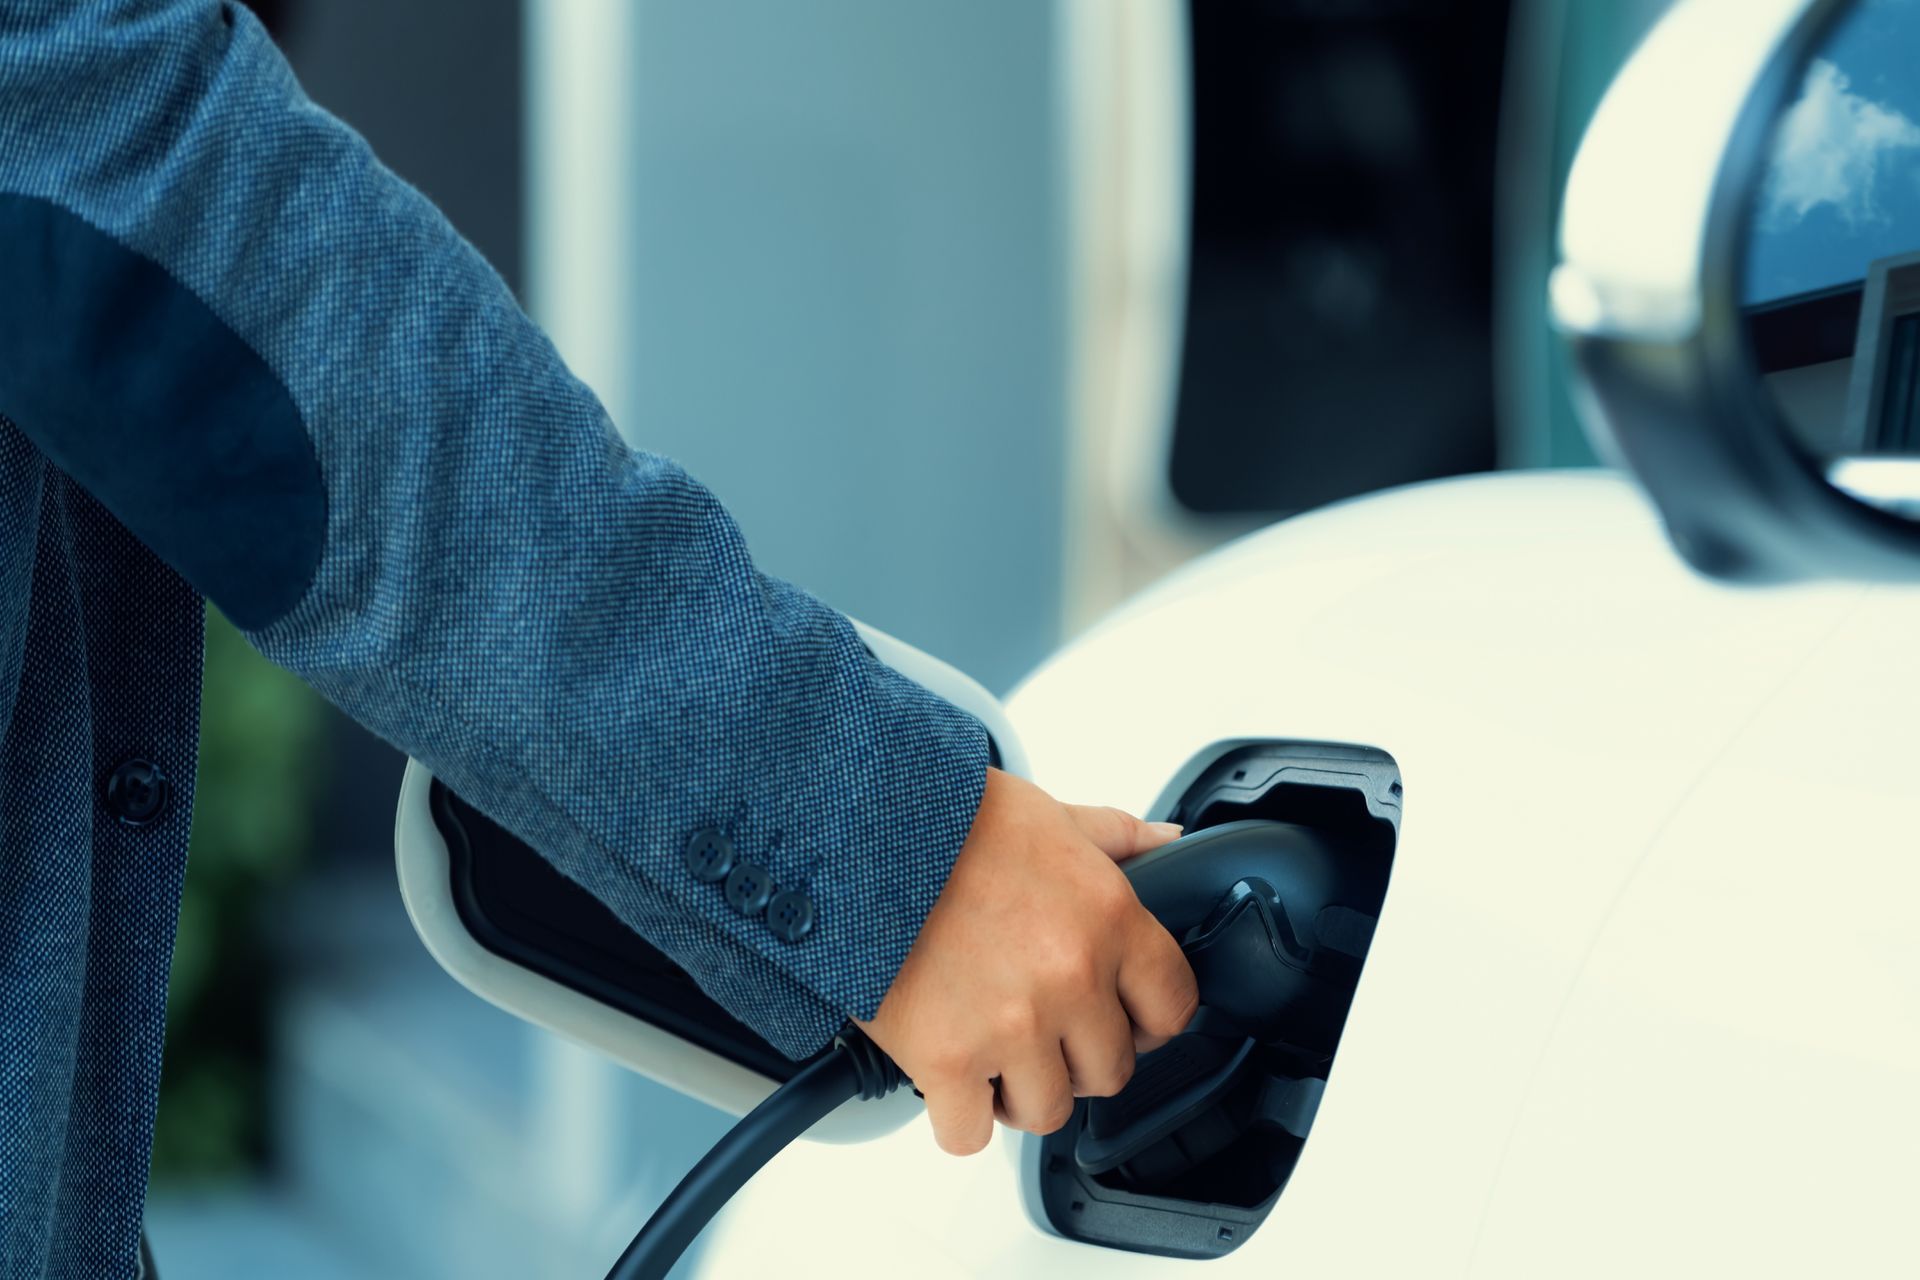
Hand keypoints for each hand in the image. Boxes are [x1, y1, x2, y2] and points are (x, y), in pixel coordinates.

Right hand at [854, 768, 1198, 1154]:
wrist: (857, 833)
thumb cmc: (945, 819)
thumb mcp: (1047, 812)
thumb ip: (1114, 836)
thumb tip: (1165, 843)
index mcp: (1107, 917)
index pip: (1172, 1006)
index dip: (1146, 1018)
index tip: (1120, 1017)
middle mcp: (1071, 977)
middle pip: (1111, 1070)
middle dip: (1078, 1057)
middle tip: (1043, 1032)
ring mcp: (1012, 1025)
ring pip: (1049, 1110)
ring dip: (1023, 1093)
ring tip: (996, 1058)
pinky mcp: (947, 1059)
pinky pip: (970, 1135)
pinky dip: (960, 1119)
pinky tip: (951, 1082)